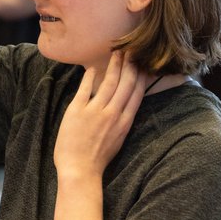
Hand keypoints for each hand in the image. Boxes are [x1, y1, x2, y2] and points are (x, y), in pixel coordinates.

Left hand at [53, 52, 149, 179]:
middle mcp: (113, 114)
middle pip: (125, 84)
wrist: (80, 170)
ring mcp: (95, 111)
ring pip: (109, 82)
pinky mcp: (78, 110)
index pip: (137, 94)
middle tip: (131, 50)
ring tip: (116, 52)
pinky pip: (86, 88)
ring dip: (114, 65)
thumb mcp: (118, 139)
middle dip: (129, 65)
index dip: (140, 76)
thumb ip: (121, 121)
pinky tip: (93, 67)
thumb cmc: (98, 158)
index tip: (142, 63)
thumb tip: (124, 105)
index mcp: (125, 122)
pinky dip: (90, 76)